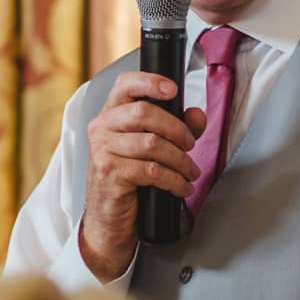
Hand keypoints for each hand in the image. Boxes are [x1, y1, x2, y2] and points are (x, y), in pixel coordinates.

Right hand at [79, 72, 206, 282]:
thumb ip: (178, 127)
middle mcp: (101, 128)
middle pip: (145, 112)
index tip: (173, 90)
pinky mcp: (110, 174)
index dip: (150, 81)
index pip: (125, 84)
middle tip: (190, 144)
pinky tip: (182, 187)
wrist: (109, 218)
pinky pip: (152, 171)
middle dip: (177, 129)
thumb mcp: (154, 149)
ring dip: (180, 160)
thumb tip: (197, 115)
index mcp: (111, 114)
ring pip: (152, 144)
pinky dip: (175, 180)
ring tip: (190, 171)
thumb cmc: (130, 179)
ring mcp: (102, 151)